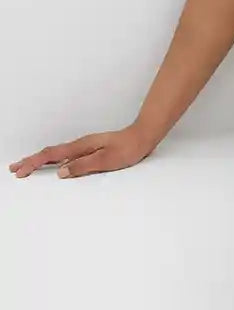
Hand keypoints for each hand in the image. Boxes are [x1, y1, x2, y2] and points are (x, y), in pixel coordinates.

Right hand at [8, 123, 158, 179]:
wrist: (142, 137)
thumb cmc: (127, 149)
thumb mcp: (106, 160)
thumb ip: (83, 166)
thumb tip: (61, 172)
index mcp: (80, 148)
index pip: (51, 156)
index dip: (34, 163)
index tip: (20, 171)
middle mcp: (80, 146)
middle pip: (49, 153)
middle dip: (31, 161)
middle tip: (15, 169)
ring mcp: (84, 147)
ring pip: (56, 154)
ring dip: (40, 160)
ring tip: (27, 166)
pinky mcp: (90, 150)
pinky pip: (66, 155)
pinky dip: (53, 159)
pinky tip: (53, 164)